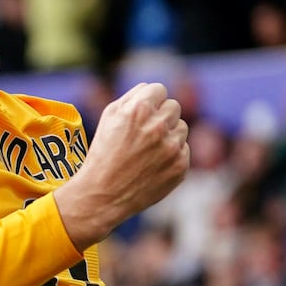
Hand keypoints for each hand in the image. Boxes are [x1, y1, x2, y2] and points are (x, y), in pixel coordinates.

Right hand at [55, 82, 189, 248]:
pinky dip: (171, 155)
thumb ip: (131, 97)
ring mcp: (171, 147)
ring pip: (182, 128)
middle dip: (161, 117)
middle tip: (145, 133)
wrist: (103, 196)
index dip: (150, 100)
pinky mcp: (180, 166)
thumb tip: (151, 90)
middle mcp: (157, 126)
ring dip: (168, 135)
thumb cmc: (102, 154)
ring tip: (148, 150)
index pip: (159, 89)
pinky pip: (183, 150)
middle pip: (173, 107)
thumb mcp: (108, 119)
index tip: (143, 112)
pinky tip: (153, 165)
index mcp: (138, 110)